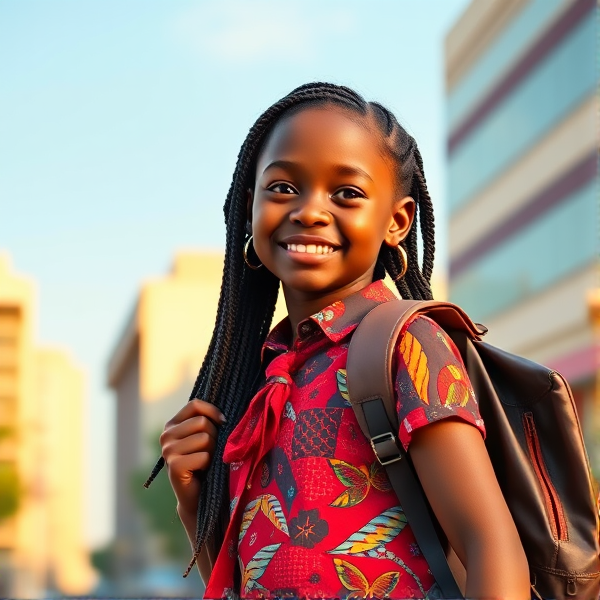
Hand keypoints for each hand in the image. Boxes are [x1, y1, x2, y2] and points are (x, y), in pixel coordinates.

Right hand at [160, 399, 225, 537]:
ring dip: (212, 451)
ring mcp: (168, 451)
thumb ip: (207, 420)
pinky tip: (201, 472)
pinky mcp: (174, 466)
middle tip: (210, 451)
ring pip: (204, 438)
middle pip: (202, 422)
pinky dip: (208, 464)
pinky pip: (204, 456)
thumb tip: (227, 410)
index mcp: (172, 424)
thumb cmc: (205, 462)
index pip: (194, 404)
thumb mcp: (205, 436)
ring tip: (205, 461)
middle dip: (214, 436)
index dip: (212, 411)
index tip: (222, 422)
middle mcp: (166, 435)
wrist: (197, 496)